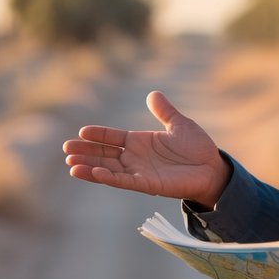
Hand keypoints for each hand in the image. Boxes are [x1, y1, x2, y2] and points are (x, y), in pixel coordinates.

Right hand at [63, 90, 230, 207]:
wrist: (212, 168)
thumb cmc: (197, 148)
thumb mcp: (179, 124)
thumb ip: (164, 111)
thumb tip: (153, 94)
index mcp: (140, 142)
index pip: (112, 138)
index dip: (97, 135)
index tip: (81, 131)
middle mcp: (135, 158)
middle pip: (104, 154)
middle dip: (85, 152)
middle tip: (66, 149)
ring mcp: (139, 171)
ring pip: (108, 169)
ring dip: (90, 167)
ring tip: (71, 164)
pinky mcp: (147, 184)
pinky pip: (124, 181)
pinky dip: (109, 177)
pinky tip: (94, 173)